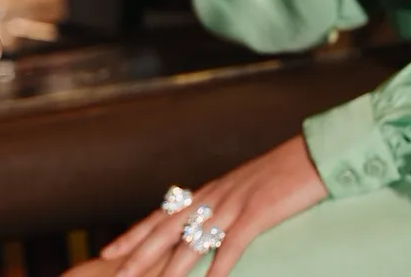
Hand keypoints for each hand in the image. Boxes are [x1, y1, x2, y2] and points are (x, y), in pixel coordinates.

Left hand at [100, 135, 327, 276]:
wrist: (312, 156)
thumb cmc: (280, 177)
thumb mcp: (242, 193)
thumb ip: (221, 209)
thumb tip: (205, 228)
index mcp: (206, 194)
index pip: (160, 216)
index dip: (134, 235)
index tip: (109, 252)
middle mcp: (212, 198)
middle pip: (167, 230)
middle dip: (140, 255)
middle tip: (118, 275)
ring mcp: (233, 205)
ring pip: (194, 239)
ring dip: (173, 267)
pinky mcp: (258, 212)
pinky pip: (234, 242)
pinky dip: (220, 263)